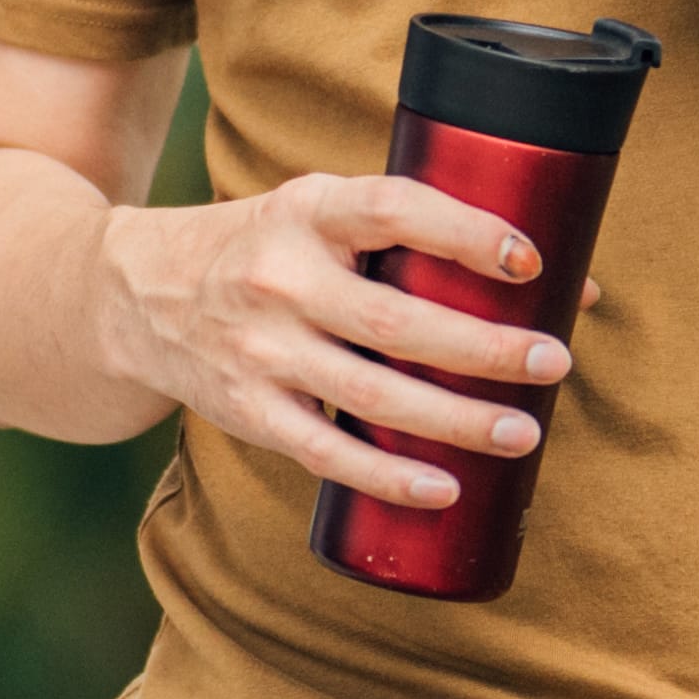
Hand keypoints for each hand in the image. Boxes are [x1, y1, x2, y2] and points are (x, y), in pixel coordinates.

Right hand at [86, 174, 566, 516]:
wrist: (135, 295)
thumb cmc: (264, 250)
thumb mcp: (317, 214)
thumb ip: (413, 239)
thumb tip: (564, 283)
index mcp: (308, 212)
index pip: (394, 210)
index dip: (467, 232)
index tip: (529, 260)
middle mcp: (280, 279)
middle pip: (395, 321)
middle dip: (483, 347)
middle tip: (553, 362)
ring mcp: (260, 349)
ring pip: (371, 394)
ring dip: (454, 418)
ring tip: (522, 432)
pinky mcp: (248, 410)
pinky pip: (325, 451)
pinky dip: (387, 475)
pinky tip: (443, 488)